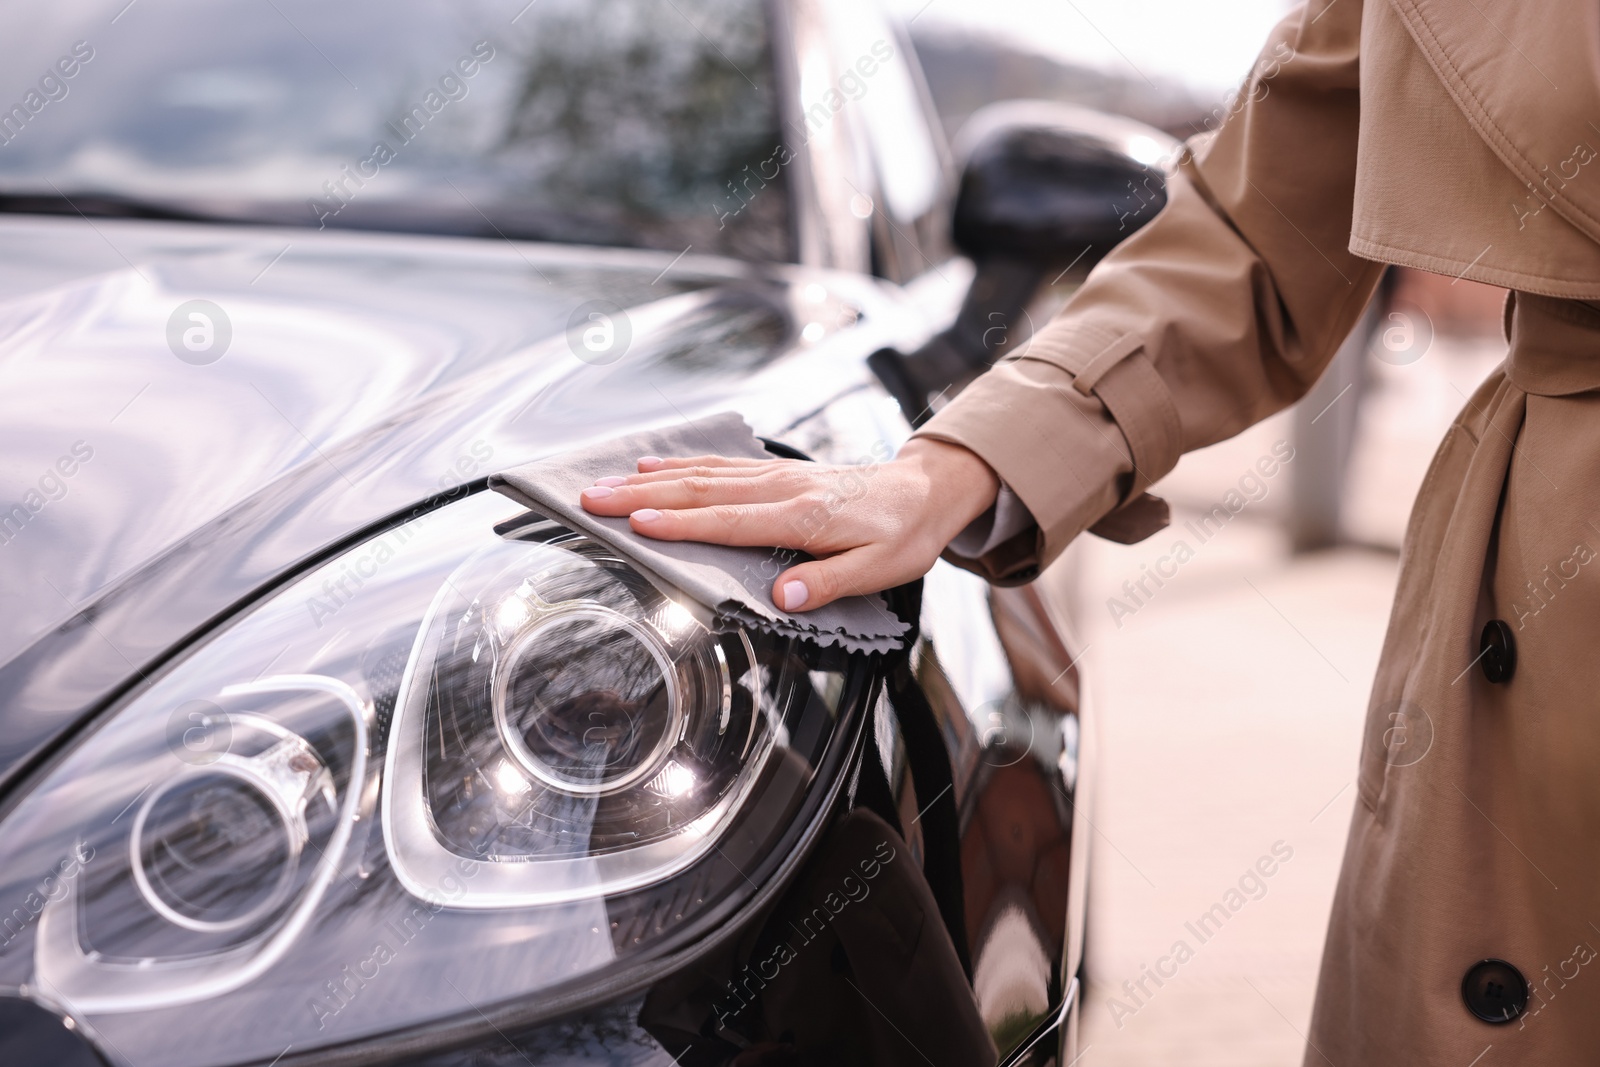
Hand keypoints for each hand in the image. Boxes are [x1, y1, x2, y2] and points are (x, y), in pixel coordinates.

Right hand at [577, 438, 1000, 610]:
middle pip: (700, 489)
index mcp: (802, 516)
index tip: (636, 523)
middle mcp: (781, 489)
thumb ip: (828, 581)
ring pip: (702, 472)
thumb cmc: (902, 536)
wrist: (924, 492)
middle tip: (591, 498)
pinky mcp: (774, 472)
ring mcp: (775, 475)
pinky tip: (650, 465)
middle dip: (641, 495)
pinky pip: (718, 463)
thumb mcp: (879, 570)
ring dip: (649, 478)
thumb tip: (782, 595)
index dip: (681, 523)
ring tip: (604, 482)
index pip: (729, 521)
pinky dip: (680, 463)